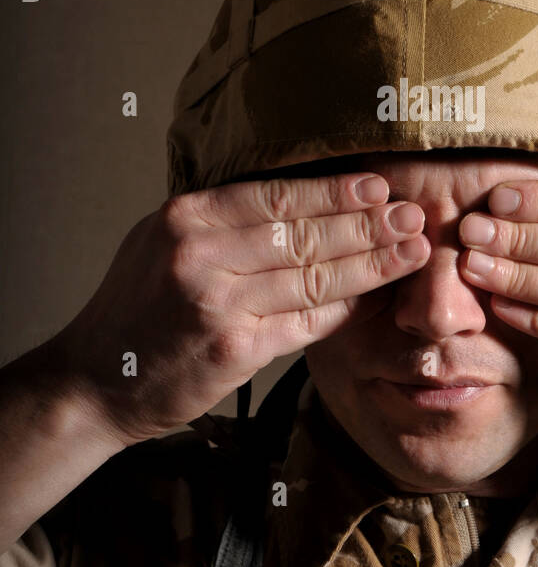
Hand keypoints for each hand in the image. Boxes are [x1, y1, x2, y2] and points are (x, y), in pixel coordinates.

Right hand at [55, 172, 428, 443]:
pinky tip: (374, 297)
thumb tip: (298, 197)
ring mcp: (218, 305)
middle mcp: (200, 256)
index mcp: (185, 218)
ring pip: (314, 278)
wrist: (95, 380)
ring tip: (410, 250)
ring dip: (371, 264)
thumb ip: (220, 220)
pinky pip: (305, 322)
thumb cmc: (134, 309)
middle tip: (413, 214)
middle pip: (303, 234)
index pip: (276, 196)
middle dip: (367, 224)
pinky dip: (343, 309)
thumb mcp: (160, 241)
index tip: (378, 186)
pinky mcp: (234, 351)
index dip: (335, 191)